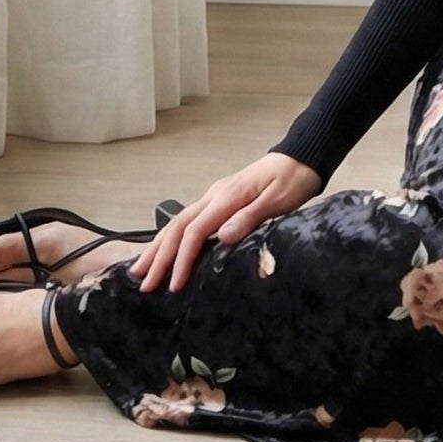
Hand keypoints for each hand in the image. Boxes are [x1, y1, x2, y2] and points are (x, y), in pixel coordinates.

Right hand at [128, 152, 323, 293]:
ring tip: (140, 269)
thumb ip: (250, 218)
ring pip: (179, 222)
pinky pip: (189, 221)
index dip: (182, 259)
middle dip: (159, 256)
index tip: (174, 285)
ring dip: (159, 246)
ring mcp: (215, 196)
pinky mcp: (220, 201)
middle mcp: (215, 195)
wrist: (302, 156)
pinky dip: (171, 237)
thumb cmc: (294, 180)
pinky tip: (163, 249)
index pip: (196, 231)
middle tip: (143, 283)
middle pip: (178, 226)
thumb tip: (222, 237)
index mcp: (227, 196)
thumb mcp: (278, 200)